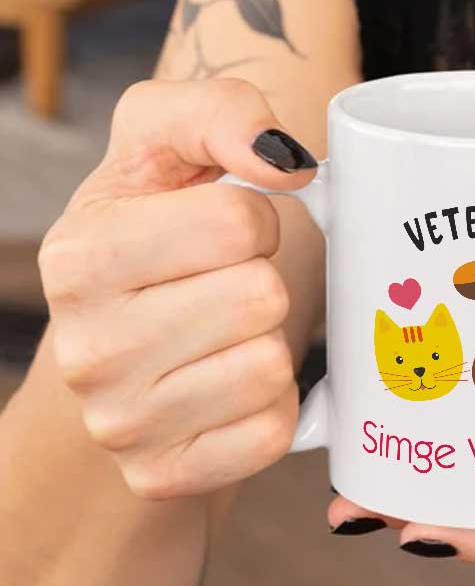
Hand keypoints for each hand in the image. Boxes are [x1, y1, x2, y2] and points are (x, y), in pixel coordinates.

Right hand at [39, 78, 319, 499]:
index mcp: (80, 255)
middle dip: (262, 280)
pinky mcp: (163, 474)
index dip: (256, 219)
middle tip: (226, 285)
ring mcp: (120, 423)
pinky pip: (272, 432)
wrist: (130, 341)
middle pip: (259, 296)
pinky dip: (273, 404)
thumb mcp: (169, 142)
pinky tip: (232, 384)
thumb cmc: (161, 232)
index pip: (240, 222)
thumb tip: (284, 159)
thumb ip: (222, 111)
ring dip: (267, 340)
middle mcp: (85, 348)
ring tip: (226, 332)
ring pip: (269, 365)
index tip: (226, 232)